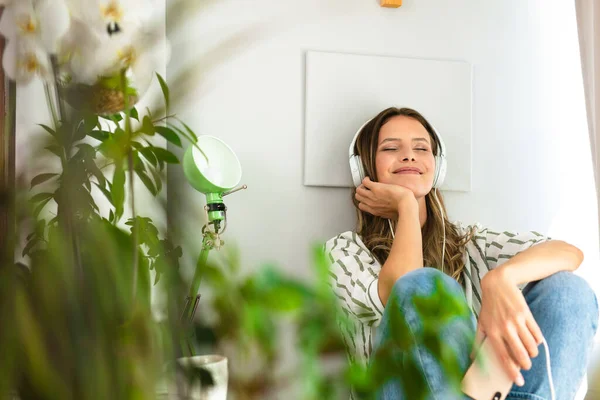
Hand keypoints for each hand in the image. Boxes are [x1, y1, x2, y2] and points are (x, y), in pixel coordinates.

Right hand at [354, 177, 416, 218]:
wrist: (405, 204)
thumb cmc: (401, 210)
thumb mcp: (390, 215)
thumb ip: (385, 212)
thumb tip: (388, 211)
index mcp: (375, 210)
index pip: (362, 206)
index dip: (363, 200)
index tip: (366, 196)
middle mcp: (371, 204)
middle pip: (358, 197)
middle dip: (361, 192)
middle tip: (365, 188)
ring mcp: (372, 195)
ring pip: (358, 190)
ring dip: (361, 186)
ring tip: (366, 183)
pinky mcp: (375, 188)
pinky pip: (364, 182)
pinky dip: (365, 179)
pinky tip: (369, 178)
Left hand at [475, 268, 543, 386]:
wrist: (497, 284)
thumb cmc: (489, 306)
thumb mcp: (480, 322)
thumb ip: (477, 340)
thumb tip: (472, 357)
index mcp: (491, 332)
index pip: (502, 356)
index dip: (511, 371)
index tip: (518, 381)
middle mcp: (504, 327)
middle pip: (520, 354)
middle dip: (526, 364)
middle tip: (526, 365)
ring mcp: (516, 321)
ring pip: (531, 346)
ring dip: (532, 353)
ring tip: (529, 352)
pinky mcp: (526, 314)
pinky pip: (537, 335)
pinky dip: (537, 341)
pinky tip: (533, 340)